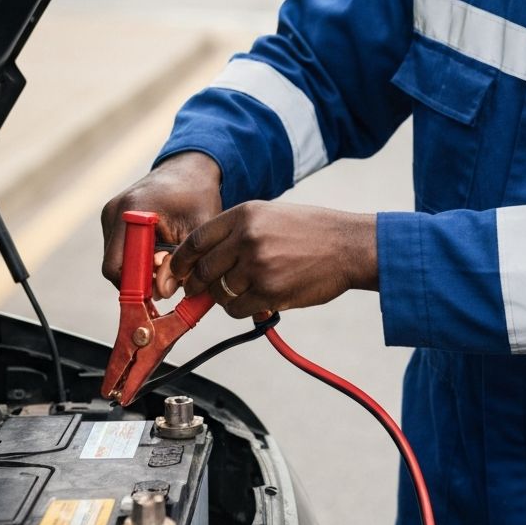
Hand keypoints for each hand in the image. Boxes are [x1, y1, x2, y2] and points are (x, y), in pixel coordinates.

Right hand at [101, 152, 222, 293]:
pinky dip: (138, 258)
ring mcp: (110, 214)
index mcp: (133, 210)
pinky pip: (119, 249)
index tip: (161, 294)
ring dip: (140, 269)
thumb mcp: (199, 229)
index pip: (119, 265)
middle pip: (115, 266)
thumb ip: (183, 262)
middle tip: (169, 283)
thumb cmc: (198, 195)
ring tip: (168, 262)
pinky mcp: (113, 218)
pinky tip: (161, 253)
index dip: (138, 286)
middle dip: (141, 280)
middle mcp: (114, 211)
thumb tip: (164, 292)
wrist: (190, 168)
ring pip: (117, 260)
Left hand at [168, 201, 377, 319]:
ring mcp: (257, 265)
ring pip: (219, 293)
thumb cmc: (313, 231)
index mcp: (245, 215)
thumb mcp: (272, 216)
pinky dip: (241, 309)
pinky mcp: (269, 291)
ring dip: (225, 298)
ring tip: (245, 291)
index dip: (180, 261)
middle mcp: (247, 238)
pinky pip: (237, 309)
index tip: (177, 273)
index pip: (196, 240)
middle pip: (203, 270)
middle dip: (197, 285)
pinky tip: (256, 300)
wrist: (349, 246)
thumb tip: (203, 261)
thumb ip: (237, 233)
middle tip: (200, 291)